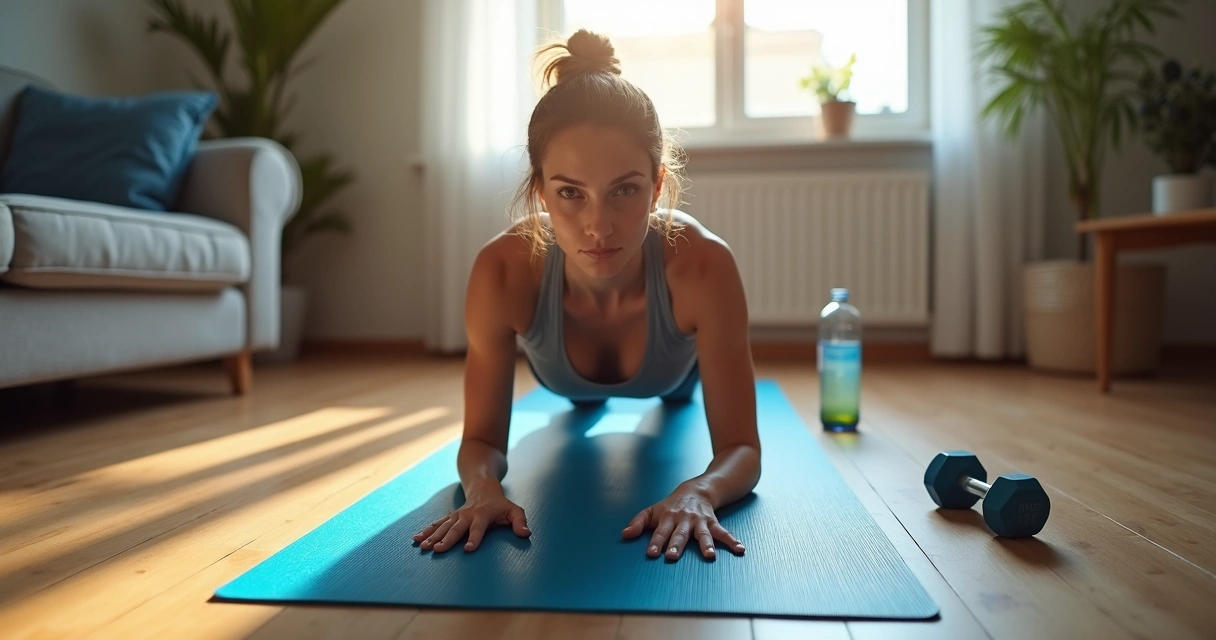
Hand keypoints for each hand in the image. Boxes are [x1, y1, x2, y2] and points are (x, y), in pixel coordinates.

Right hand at [412, 485, 529, 552]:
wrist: (483, 488)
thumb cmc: (500, 505)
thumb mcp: (514, 510)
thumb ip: (520, 522)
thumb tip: (526, 534)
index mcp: (483, 515)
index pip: (478, 529)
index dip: (474, 538)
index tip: (468, 549)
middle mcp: (467, 515)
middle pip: (456, 529)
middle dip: (447, 540)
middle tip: (438, 550)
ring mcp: (456, 516)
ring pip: (444, 527)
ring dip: (433, 536)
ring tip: (423, 547)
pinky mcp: (450, 517)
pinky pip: (437, 524)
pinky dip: (426, 531)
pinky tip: (417, 539)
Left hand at [621, 484, 744, 560]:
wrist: (697, 490)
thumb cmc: (671, 505)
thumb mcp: (652, 511)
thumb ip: (638, 522)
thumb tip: (624, 534)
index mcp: (667, 518)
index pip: (660, 532)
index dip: (656, 542)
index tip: (652, 553)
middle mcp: (684, 520)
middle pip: (680, 534)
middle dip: (676, 545)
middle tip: (672, 556)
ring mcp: (699, 521)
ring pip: (703, 534)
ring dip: (706, 545)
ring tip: (710, 556)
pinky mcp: (713, 522)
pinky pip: (723, 532)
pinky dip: (732, 541)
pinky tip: (740, 550)